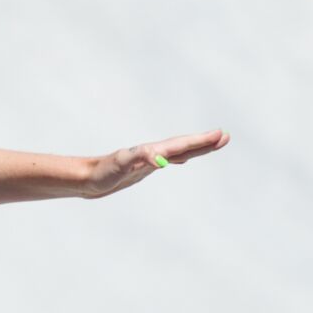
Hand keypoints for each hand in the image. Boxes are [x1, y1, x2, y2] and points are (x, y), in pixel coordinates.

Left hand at [82, 129, 230, 198]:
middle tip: (226, 136)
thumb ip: (136, 158)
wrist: (86, 178)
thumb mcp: (119, 166)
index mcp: (151, 151)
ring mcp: (149, 160)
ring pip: (179, 152)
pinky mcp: (144, 168)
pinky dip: (182, 157)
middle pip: (184, 145)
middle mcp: (152, 153)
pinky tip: (186, 158)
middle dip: (205, 142)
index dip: (200, 141)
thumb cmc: (101, 172)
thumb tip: (155, 156)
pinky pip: (169, 160)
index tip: (220, 134)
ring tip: (215, 143)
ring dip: (197, 148)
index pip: (181, 145)